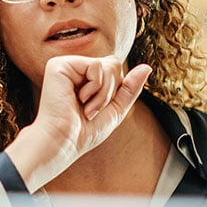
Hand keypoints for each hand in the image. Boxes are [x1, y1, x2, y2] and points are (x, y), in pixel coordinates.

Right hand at [7, 56, 151, 191]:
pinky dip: (95, 88)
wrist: (63, 142)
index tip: (97, 110)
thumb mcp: (115, 110)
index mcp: (83, 77)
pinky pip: (96, 65)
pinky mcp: (59, 65)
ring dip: (103, 94)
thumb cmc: (83, 132)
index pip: (115, 69)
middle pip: (114, 64)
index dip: (115, 91)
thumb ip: (130, 88)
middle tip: (92, 110)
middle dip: (111, 91)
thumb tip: (147, 67)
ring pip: (108, 65)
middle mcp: (74, 68)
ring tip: (86, 108)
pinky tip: (79, 100)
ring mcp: (66, 65)